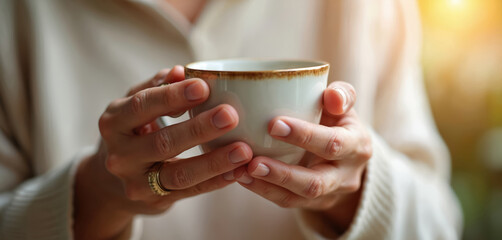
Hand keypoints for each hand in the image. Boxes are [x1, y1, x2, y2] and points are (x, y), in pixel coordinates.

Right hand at [74, 66, 251, 238]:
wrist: (111, 182)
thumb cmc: (133, 132)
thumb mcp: (135, 106)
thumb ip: (157, 87)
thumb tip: (180, 71)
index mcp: (114, 122)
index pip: (142, 105)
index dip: (172, 96)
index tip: (203, 86)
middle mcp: (120, 155)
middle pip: (163, 142)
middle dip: (199, 129)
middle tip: (230, 116)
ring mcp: (135, 182)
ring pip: (178, 173)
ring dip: (214, 162)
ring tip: (243, 150)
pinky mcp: (154, 201)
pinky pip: (190, 191)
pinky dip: (216, 181)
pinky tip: (238, 171)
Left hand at [234, 81, 371, 234]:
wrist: (346, 155)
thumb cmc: (337, 120)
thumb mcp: (344, 104)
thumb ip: (341, 94)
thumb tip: (331, 96)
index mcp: (357, 145)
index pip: (333, 143)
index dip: (305, 136)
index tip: (273, 124)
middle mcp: (346, 175)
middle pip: (316, 182)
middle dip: (283, 174)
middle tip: (252, 161)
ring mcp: (330, 194)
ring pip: (298, 197)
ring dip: (268, 185)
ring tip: (242, 172)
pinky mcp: (312, 204)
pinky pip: (287, 201)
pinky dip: (263, 189)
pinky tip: (242, 176)